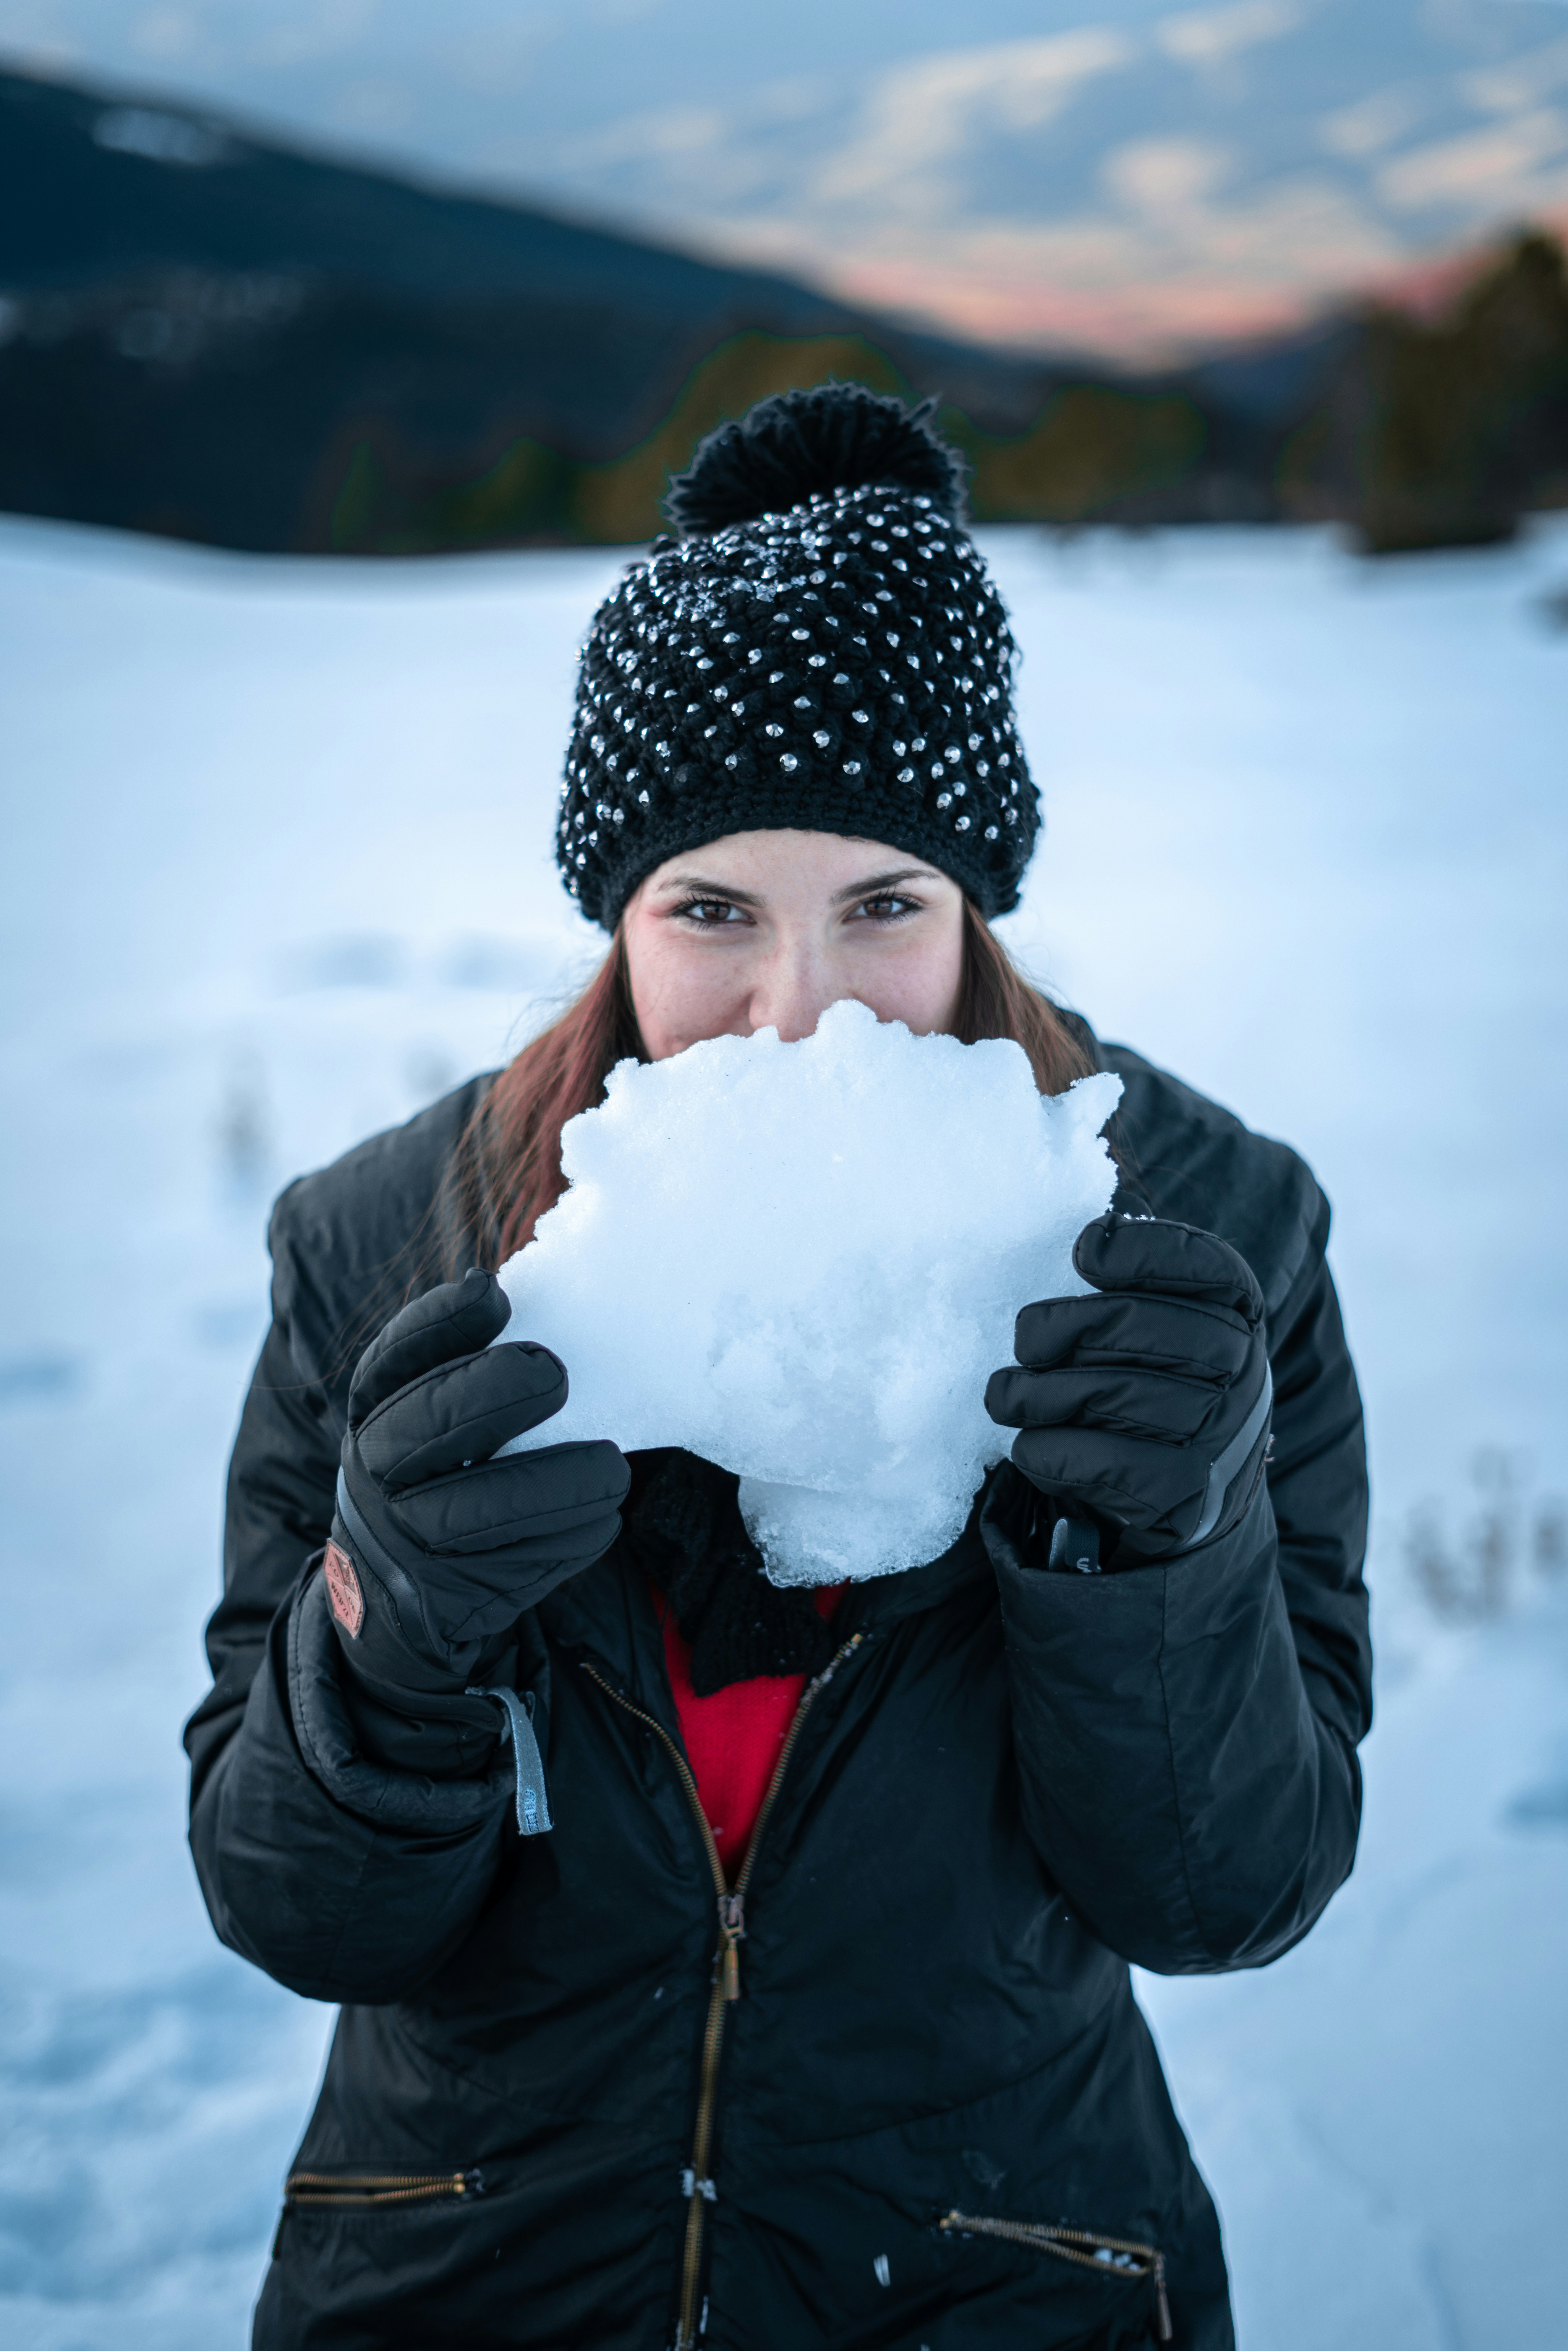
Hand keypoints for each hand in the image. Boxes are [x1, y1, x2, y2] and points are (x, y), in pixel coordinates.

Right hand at [327, 1267, 629, 1682]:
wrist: (396, 1588)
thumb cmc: (441, 1468)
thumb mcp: (428, 1409)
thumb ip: (465, 1361)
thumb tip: (507, 1293)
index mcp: (374, 1408)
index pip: (393, 1356)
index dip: (440, 1322)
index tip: (493, 1296)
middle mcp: (374, 1468)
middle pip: (426, 1426)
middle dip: (496, 1392)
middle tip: (556, 1376)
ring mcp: (403, 1537)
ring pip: (477, 1511)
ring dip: (557, 1485)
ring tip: (610, 1468)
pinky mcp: (443, 1593)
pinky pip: (514, 1564)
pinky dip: (568, 1538)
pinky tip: (600, 1516)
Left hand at [984, 1216, 1272, 1565]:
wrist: (1182, 1509)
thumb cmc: (1146, 1395)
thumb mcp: (1153, 1335)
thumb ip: (1124, 1288)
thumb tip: (1086, 1232)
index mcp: (1238, 1316)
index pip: (1205, 1264)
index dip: (1142, 1250)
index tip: (1086, 1250)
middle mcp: (1244, 1370)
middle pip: (1142, 1322)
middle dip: (1063, 1325)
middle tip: (1023, 1339)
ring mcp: (1223, 1436)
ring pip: (1116, 1392)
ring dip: (1039, 1394)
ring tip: (1001, 1396)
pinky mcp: (1192, 1497)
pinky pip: (1111, 1462)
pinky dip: (1055, 1452)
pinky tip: (1027, 1448)